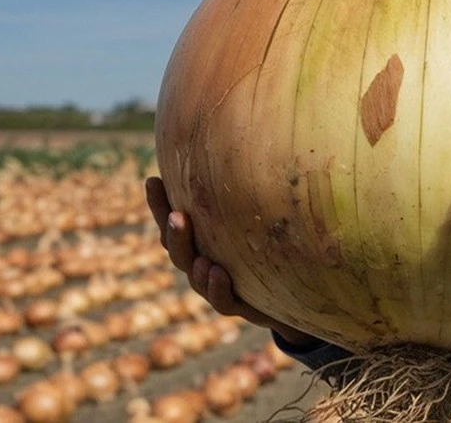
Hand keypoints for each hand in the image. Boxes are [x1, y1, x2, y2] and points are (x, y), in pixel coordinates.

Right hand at [145, 176, 320, 348]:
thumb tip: (246, 145)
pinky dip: (218, 288)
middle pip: (178, 249)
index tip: (153, 180)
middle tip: (177, 216)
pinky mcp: (239, 305)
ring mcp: (218, 286)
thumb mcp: (261, 218)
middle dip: (175, 234)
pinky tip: (219, 274)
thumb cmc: (272, 248)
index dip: (160, 205)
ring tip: (200, 257)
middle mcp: (204, 261)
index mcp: (202, 240)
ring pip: (196, 276)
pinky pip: (223, 300)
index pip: (173, 222)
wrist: (297, 294)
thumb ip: (247, 192)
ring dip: (195, 265)